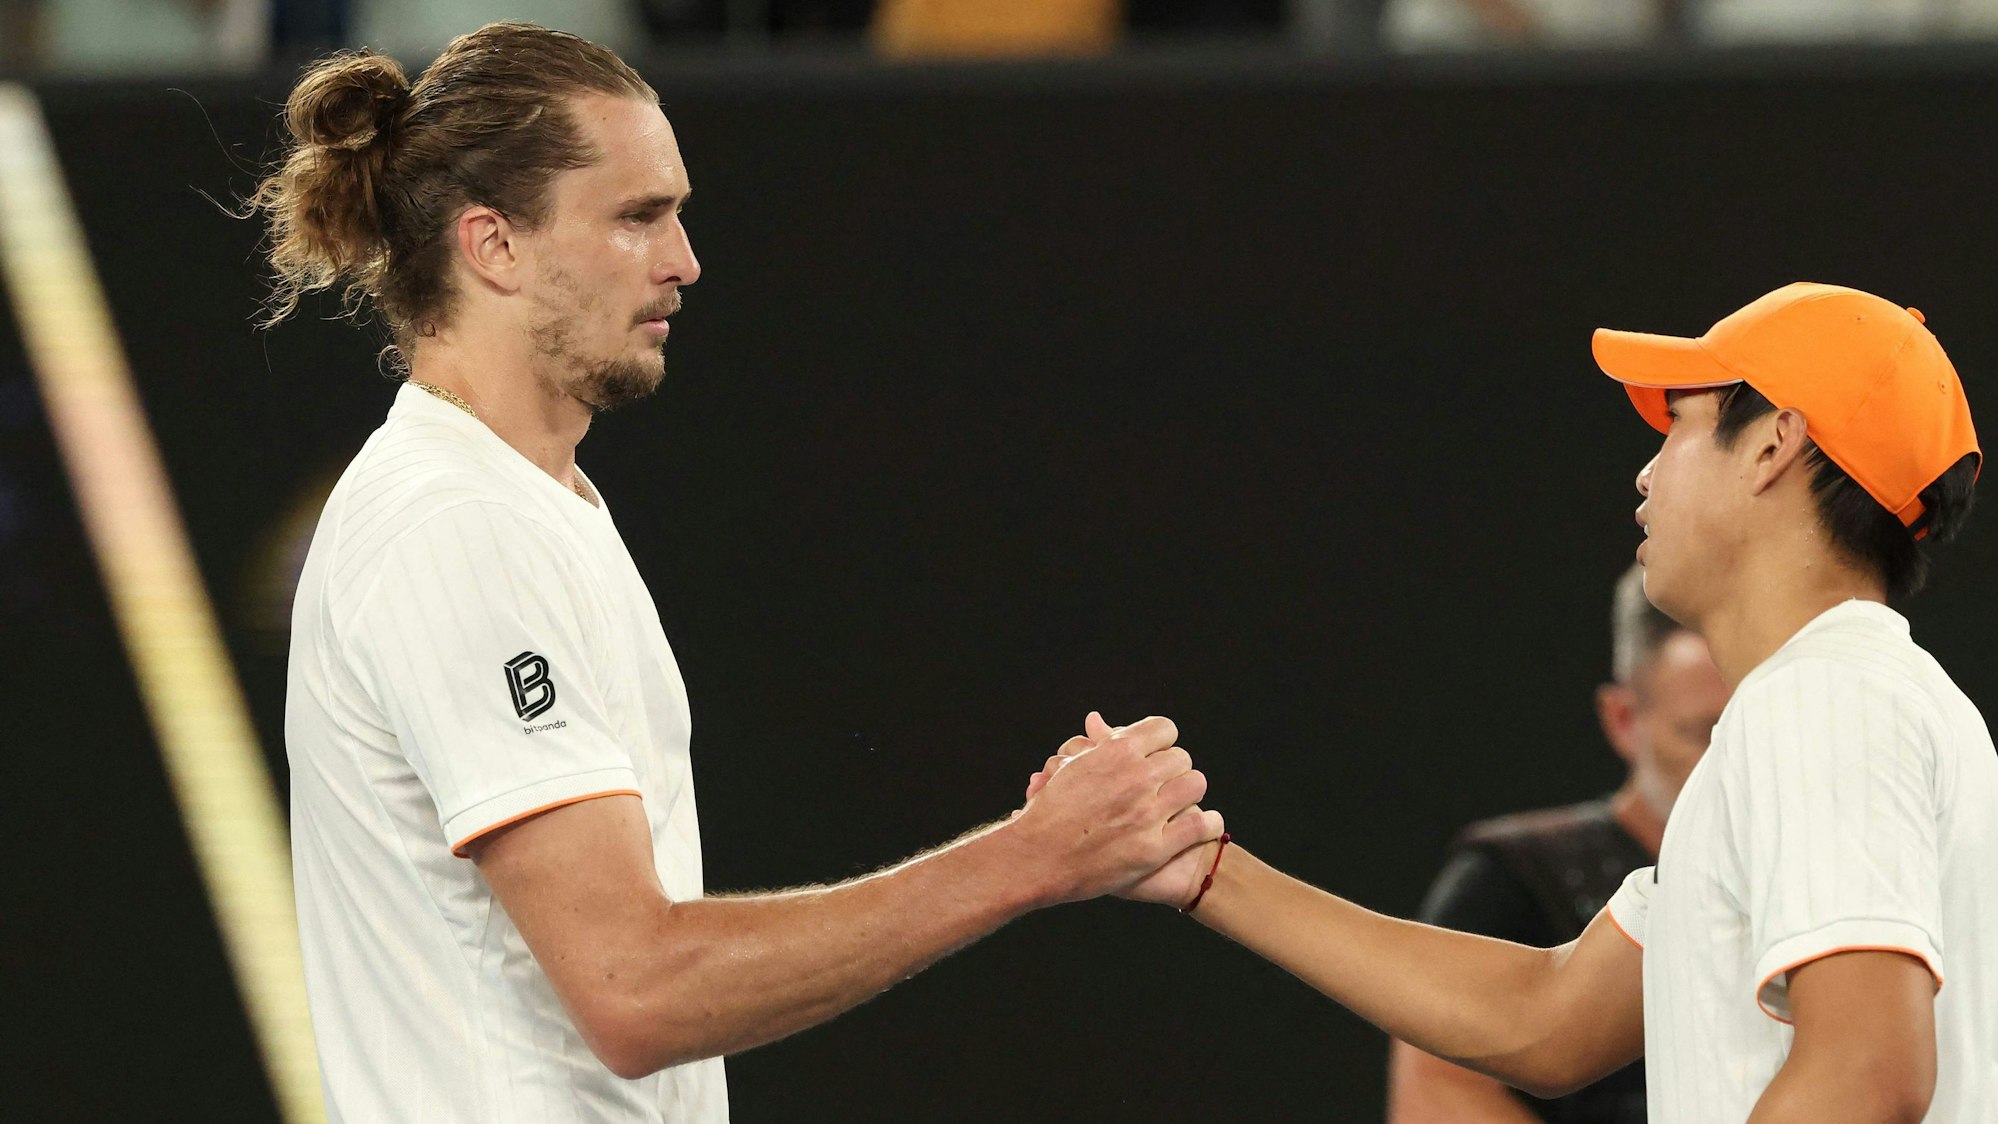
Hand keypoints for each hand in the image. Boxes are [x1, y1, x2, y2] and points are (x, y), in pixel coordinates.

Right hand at [1011, 712, 1223, 906]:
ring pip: (1195, 785)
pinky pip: (1199, 825)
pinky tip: (1206, 824)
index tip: (1157, 755)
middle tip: (1165, 784)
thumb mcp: (1068, 769)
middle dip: (1173, 770)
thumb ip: (1093, 745)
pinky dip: (1209, 823)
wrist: (1036, 859)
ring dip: (1190, 792)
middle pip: (1182, 758)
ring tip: (1182, 803)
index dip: (1162, 743)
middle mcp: (1136, 777)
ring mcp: (1146, 813)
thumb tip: (1097, 720)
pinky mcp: (1154, 848)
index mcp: (1116, 751)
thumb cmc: (1048, 812)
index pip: (1164, 729)